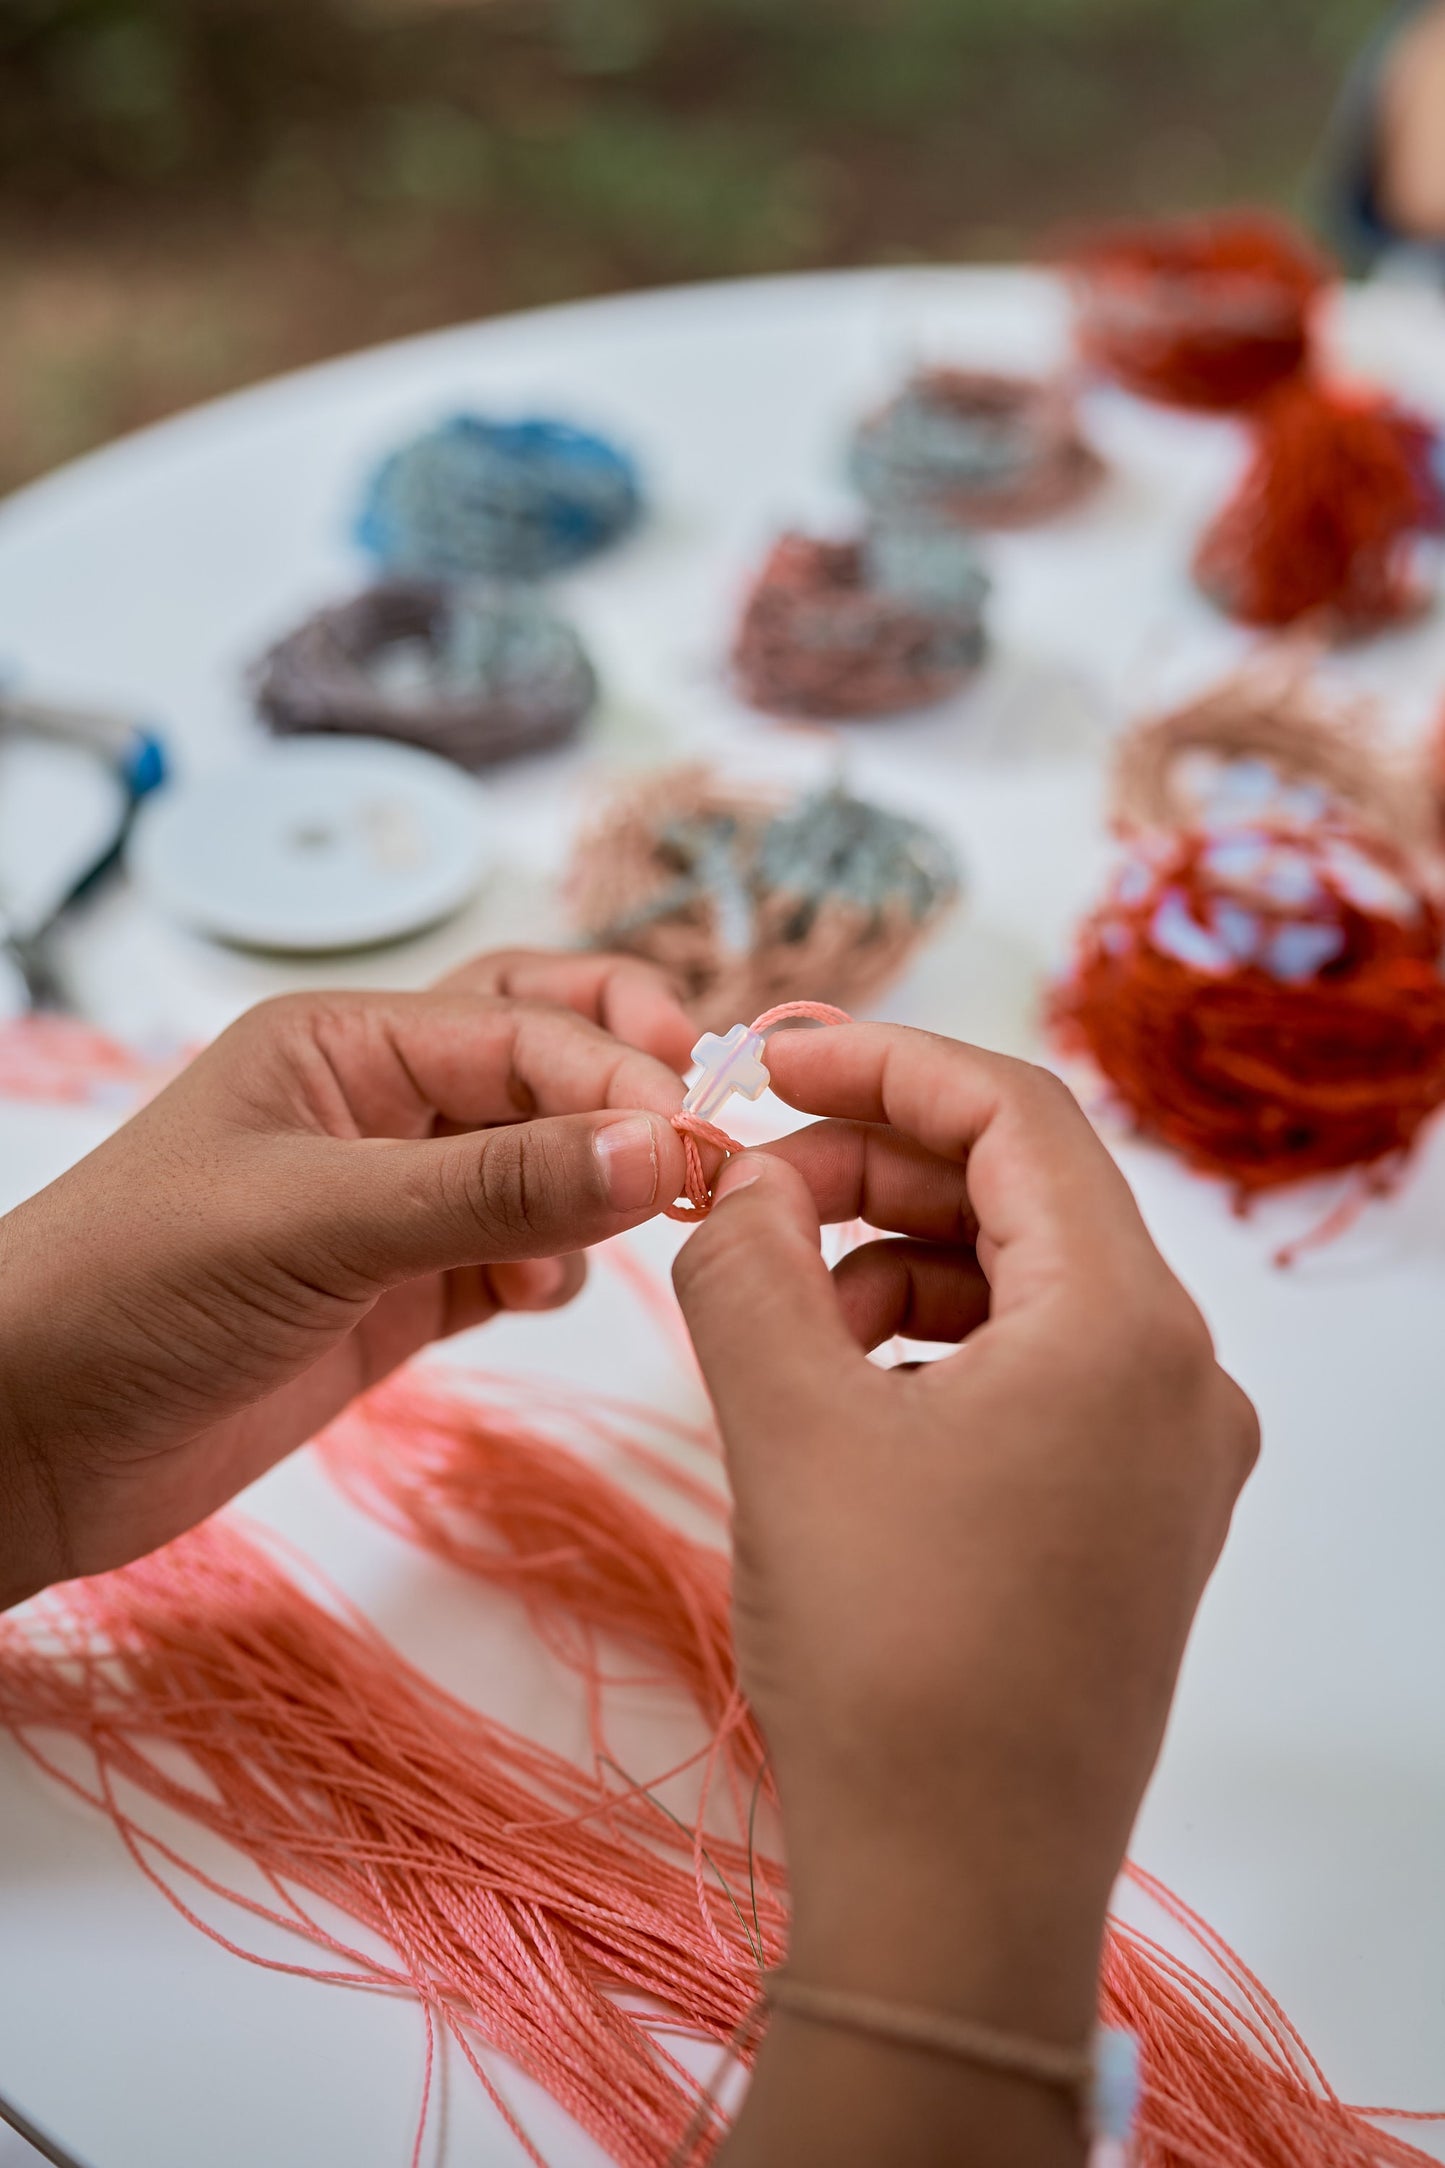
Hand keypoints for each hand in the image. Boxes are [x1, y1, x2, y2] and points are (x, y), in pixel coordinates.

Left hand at [0, 949, 693, 1606]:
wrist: (32, 1443)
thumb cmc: (133, 1291)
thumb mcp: (318, 1221)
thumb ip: (493, 1187)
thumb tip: (660, 1146)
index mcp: (348, 1043)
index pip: (528, 1026)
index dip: (623, 1074)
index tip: (700, 1144)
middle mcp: (382, 1107)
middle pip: (546, 1056)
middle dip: (626, 1087)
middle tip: (699, 1146)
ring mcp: (396, 1203)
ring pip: (546, 1163)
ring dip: (594, 1190)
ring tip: (609, 1239)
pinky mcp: (403, 1295)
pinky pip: (518, 1256)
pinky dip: (550, 1269)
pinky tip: (530, 1296)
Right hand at [672, 1025, 1256, 2160]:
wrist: (955, 1896)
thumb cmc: (887, 1655)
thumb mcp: (787, 1425)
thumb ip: (744, 1261)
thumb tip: (729, 1178)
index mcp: (1129, 1325)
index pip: (1015, 1114)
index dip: (881, 1064)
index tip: (765, 1056)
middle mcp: (1179, 1377)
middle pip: (1023, 1196)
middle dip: (872, 1172)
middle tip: (738, 1188)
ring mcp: (1164, 1458)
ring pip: (1021, 1289)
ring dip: (890, 1262)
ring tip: (767, 1302)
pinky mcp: (1128, 1523)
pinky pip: (1029, 1378)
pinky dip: (927, 1350)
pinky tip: (831, 1387)